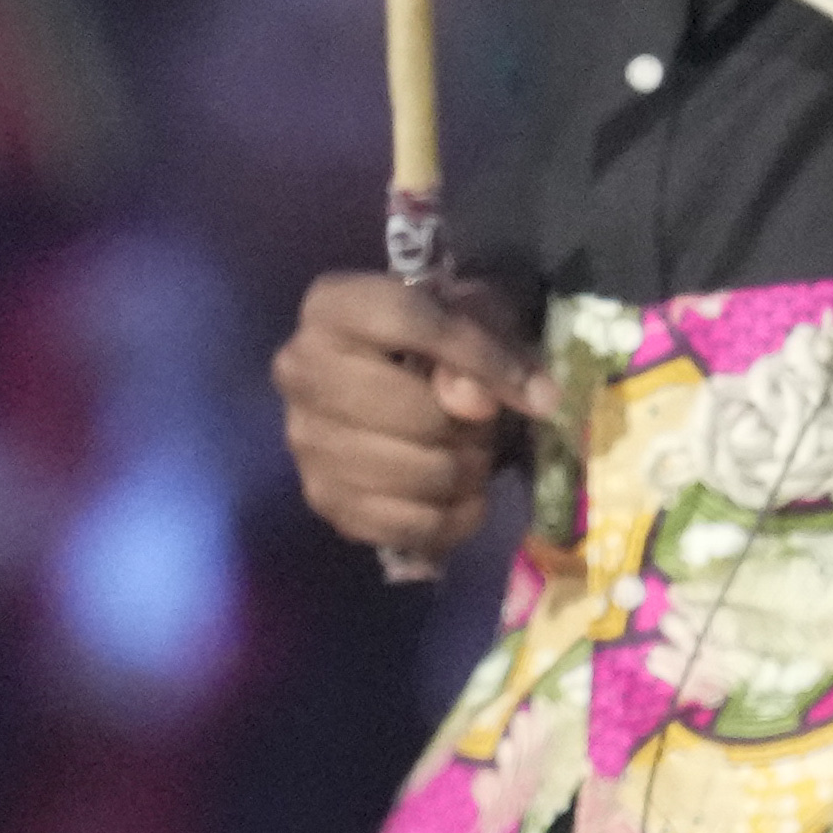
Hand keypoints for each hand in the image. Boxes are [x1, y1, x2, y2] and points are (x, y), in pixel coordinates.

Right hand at [277, 266, 544, 567]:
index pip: (407, 322)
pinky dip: (454, 520)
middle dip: (472, 427)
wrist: (396, 382)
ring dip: (468, 472)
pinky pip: (409, 526)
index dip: (478, 356)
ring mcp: (304, 440)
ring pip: (419, 474)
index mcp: (330, 306)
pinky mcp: (322, 499)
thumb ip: (485, 339)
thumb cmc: (441, 341)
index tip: (533, 392)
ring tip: (472, 455)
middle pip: (416, 412)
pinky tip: (462, 497)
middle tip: (486, 425)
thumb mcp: (474, 315)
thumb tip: (477, 401)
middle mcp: (299, 369)